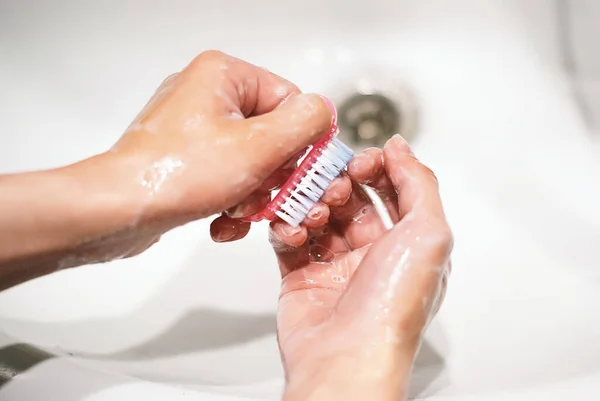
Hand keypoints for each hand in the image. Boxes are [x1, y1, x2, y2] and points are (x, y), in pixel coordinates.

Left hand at [0, 51, 331, 288]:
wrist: (118, 210)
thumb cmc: (180, 172)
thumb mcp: (259, 146)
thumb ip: (304, 123)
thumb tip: (322, 112)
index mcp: (224, 75)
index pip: (289, 101)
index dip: (301, 143)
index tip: (301, 174)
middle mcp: (206, 93)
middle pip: (270, 134)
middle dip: (273, 176)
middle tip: (269, 200)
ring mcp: (192, 126)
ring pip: (250, 161)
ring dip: (254, 194)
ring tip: (239, 213)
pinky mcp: (183, 157)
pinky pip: (225, 175)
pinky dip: (230, 201)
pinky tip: (222, 222)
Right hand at [268, 136, 452, 400]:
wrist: (347, 357)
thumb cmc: (393, 306)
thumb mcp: (429, 234)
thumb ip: (418, 182)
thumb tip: (399, 147)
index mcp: (407, 245)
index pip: (391, 191)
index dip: (377, 169)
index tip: (361, 162)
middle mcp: (372, 255)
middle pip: (352, 200)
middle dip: (340, 184)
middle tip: (333, 185)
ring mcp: (335, 267)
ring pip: (318, 215)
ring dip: (312, 204)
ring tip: (315, 212)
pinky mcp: (300, 278)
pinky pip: (289, 240)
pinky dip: (287, 228)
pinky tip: (293, 231)